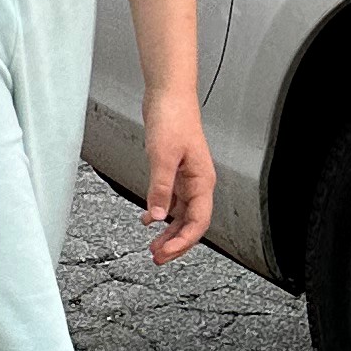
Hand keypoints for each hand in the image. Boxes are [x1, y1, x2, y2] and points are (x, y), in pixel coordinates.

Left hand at [143, 94, 214, 264]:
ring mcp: (187, 176)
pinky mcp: (175, 169)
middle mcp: (198, 182)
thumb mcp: (162, 156)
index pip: (198, 222)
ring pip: (181, 213)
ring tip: (153, 246)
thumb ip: (160, 188)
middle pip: (191, 222)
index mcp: (202, 181)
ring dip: (168, 231)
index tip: (166, 254)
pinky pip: (171, 199)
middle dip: (176, 243)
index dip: (183, 242)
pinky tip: (148, 219)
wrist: (168, 93)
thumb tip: (156, 217)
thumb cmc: (173, 117)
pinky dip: (161, 211)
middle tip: (157, 257)